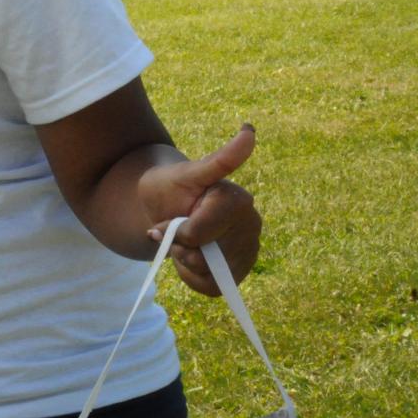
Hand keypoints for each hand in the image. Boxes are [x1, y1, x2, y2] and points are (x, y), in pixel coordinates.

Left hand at [140, 124, 261, 295]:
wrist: (165, 207)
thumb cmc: (170, 186)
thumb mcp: (183, 172)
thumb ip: (215, 162)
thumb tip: (250, 131)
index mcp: (238, 200)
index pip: (199, 233)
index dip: (177, 231)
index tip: (171, 218)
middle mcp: (251, 225)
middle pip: (204, 257)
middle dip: (180, 246)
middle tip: (176, 228)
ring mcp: (249, 249)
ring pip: (209, 274)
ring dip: (186, 261)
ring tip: (186, 240)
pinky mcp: (242, 270)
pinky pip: (212, 287)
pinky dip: (194, 277)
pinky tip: (193, 256)